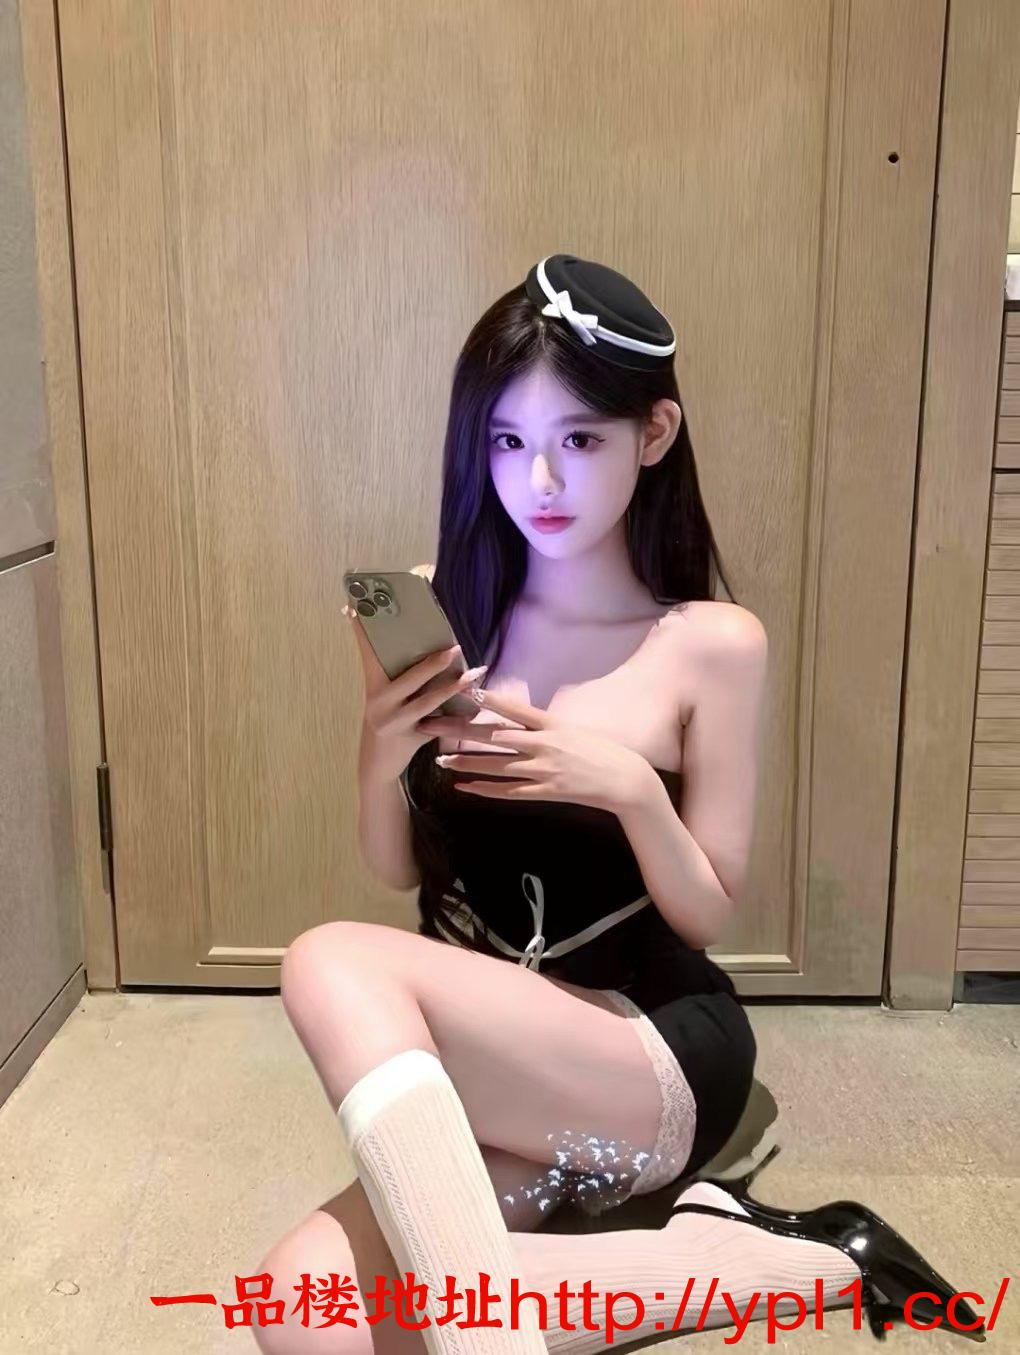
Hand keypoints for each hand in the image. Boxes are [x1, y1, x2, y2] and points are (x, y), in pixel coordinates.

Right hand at [344, 606, 486, 781]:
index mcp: (372, 686)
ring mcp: (394, 722)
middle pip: (408, 678)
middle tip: (454, 648)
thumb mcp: (385, 699)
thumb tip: (433, 649)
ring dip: (454, 687)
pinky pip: (439, 725)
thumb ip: (399, 678)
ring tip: (474, 674)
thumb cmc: (387, 723)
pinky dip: (459, 716)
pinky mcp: (410, 739)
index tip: (355, 606)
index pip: (368, 654)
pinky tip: (476, 707)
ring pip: (428, 702)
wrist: (377, 766)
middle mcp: (380, 703)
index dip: (362, 631)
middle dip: (433, 664)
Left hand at [424, 688, 656, 814]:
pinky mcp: (546, 792)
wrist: (625, 780)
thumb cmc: (601, 751)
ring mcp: (544, 770)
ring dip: (466, 764)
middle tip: (434, 726)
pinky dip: (485, 790)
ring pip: (496, 766)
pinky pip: (509, 792)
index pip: (515, 709)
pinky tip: (465, 789)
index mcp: (552, 725)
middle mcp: (545, 745)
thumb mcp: (573, 729)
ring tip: (441, 761)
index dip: (489, 700)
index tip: (464, 691)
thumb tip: (517, 719)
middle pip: (495, 737)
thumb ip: (544, 725)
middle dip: (461, 732)